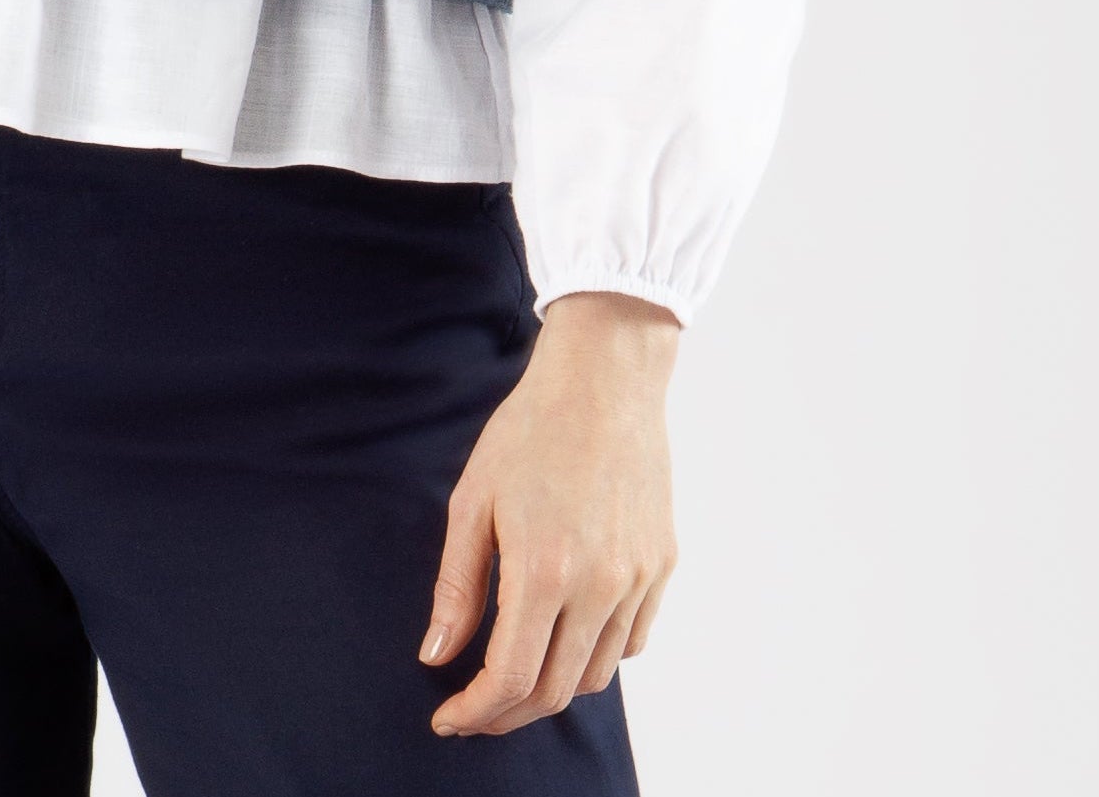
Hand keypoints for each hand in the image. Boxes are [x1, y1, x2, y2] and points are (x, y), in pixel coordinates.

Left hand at [421, 291, 679, 735]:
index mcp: (544, 570)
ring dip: (551, 689)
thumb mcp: (472, 500)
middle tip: (473, 708)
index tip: (449, 720)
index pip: (511, 678)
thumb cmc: (530, 430)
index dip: (476, 712)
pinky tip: (564, 636)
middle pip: (554, 690)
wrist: (604, 378)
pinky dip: (594, 656)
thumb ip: (457, 587)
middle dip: (507, 713)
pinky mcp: (661, 566)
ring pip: (595, 675)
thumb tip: (436, 655)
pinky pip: (630, 641)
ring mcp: (638, 579)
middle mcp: (599, 586)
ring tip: (514, 675)